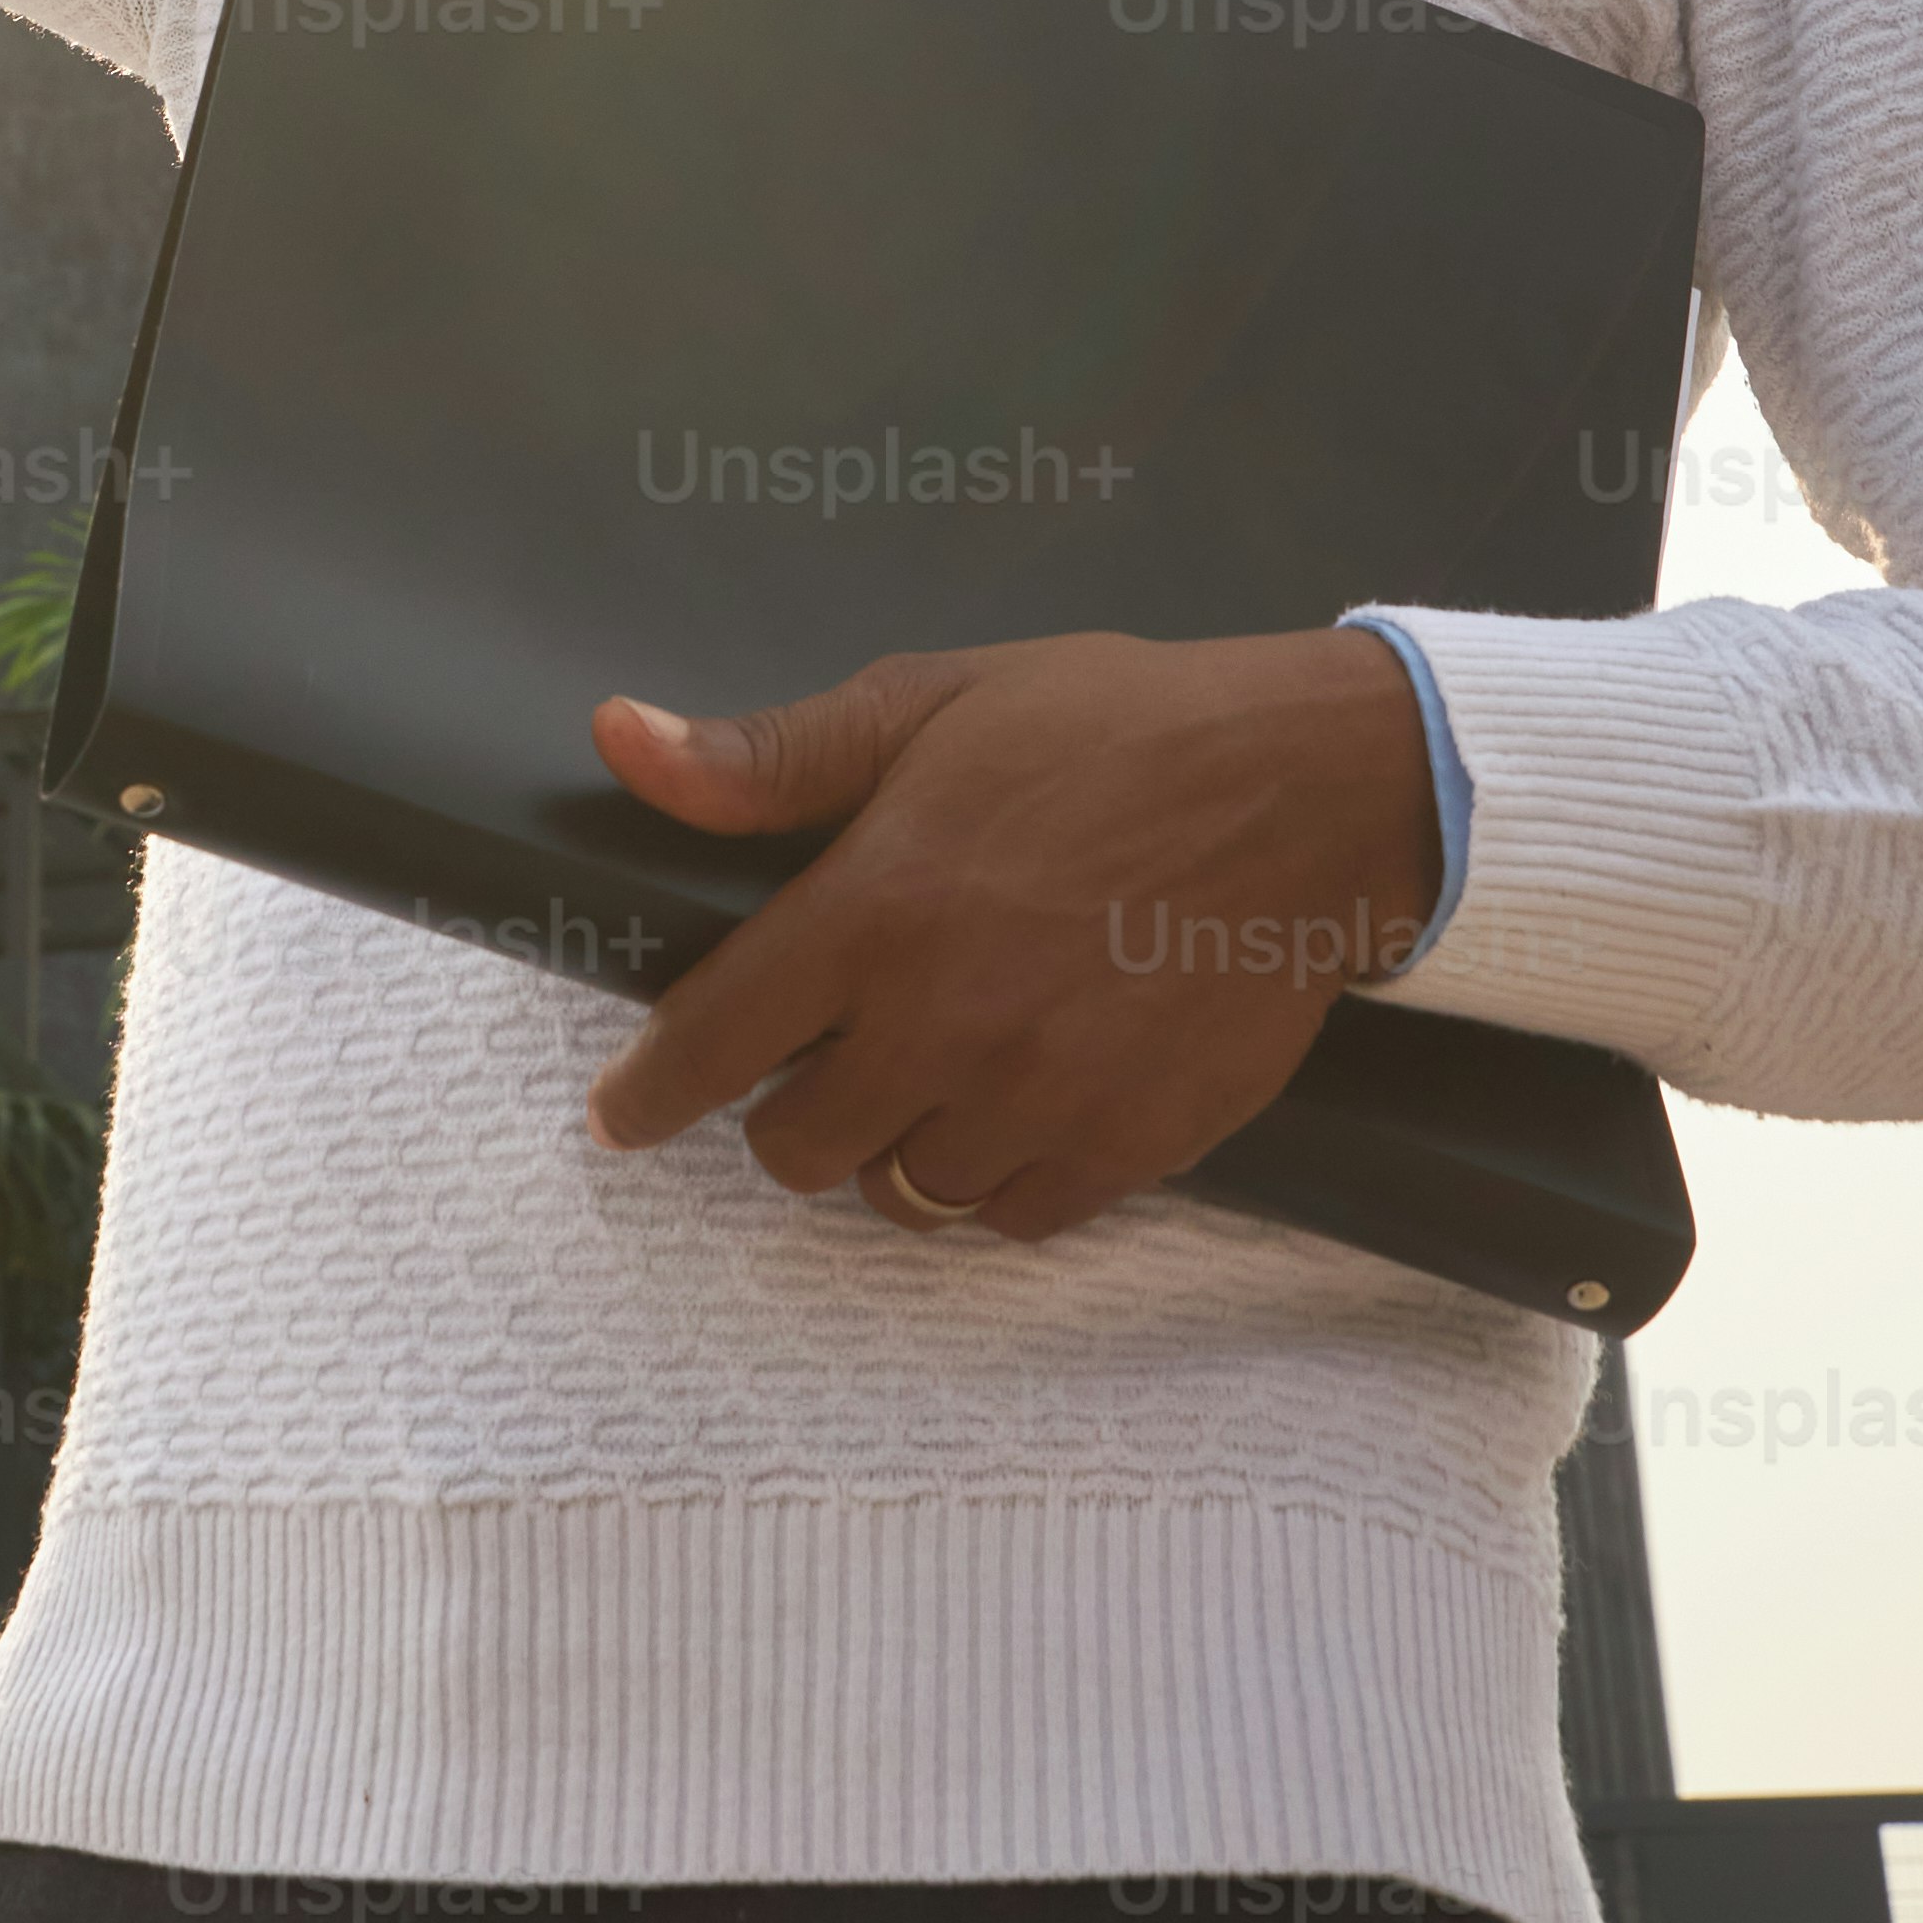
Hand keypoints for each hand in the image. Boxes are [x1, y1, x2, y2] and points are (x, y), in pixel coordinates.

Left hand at [582, 624, 1442, 1244]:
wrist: (1304, 792)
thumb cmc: (1106, 728)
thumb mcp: (927, 704)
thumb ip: (770, 755)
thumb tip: (618, 740)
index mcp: (876, 910)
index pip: (716, 1040)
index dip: (651, 1090)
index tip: (622, 1114)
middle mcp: (944, 1024)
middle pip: (798, 1147)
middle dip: (787, 1110)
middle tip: (824, 1056)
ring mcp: (1039, 1098)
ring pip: (900, 1194)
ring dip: (892, 1145)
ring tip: (930, 1071)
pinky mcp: (1127, 1147)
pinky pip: (1009, 1218)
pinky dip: (990, 1178)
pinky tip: (1011, 1105)